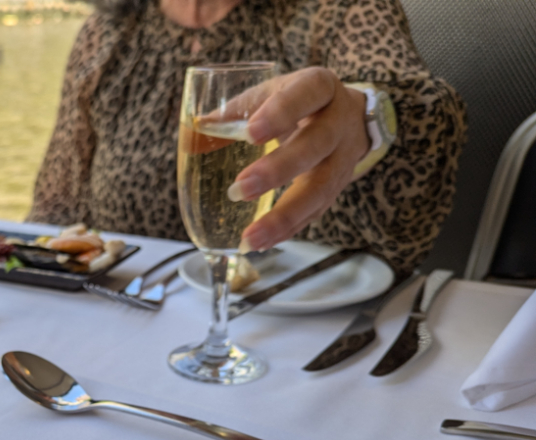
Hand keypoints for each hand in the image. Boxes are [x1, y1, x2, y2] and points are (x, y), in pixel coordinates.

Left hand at [227, 67, 369, 251]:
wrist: (351, 117)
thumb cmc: (298, 102)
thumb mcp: (272, 93)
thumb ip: (237, 110)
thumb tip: (198, 127)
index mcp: (320, 87)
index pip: (306, 94)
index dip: (281, 113)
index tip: (252, 133)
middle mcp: (338, 122)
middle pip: (315, 146)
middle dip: (278, 170)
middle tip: (239, 190)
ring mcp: (343, 158)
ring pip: (320, 189)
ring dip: (284, 216)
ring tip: (250, 237)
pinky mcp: (338, 187)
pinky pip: (316, 212)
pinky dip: (288, 229)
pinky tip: (262, 242)